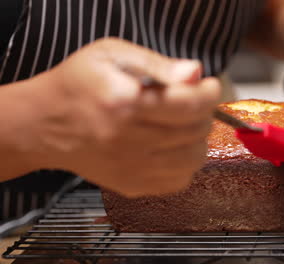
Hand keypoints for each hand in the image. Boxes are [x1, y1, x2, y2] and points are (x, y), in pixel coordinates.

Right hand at [23, 38, 220, 196]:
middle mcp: (129, 140)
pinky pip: (178, 181)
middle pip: (196, 131)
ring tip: (185, 125)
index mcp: (125, 103)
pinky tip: (173, 147)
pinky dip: (185, 164)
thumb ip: (157, 64)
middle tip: (193, 102)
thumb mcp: (111, 55)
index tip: (209, 86)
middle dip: (204, 112)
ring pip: (193, 160)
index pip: (190, 104)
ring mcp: (131, 168)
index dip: (210, 93)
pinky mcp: (131, 185)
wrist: (44, 124)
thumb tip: (195, 73)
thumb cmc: (77, 85)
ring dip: (198, 139)